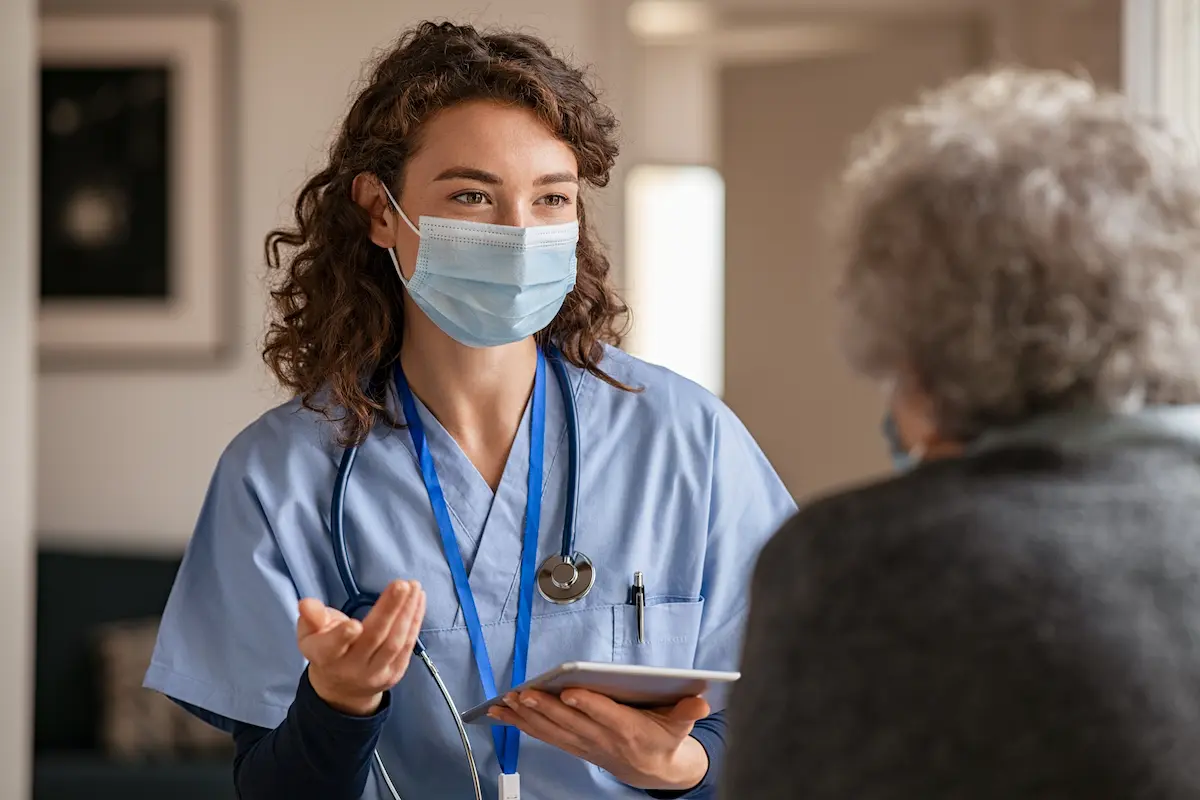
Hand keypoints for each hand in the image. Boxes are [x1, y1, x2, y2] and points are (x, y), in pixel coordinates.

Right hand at [297, 579, 425, 716]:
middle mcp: (351, 669)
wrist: (342, 688)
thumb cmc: (326, 649)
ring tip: (413, 587)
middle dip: (389, 610)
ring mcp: (375, 673)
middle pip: (373, 638)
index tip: (355, 624)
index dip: (342, 637)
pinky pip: (407, 645)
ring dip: (407, 612)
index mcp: (325, 657)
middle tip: (401, 585)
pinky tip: (418, 600)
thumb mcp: (310, 634)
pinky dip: (415, 621)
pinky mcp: (395, 673)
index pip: (332, 648)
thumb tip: (305, 603)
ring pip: (394, 642)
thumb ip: (311, 617)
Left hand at [488, 689, 710, 790]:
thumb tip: (701, 701)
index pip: (605, 715)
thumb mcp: (682, 724)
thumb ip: (688, 711)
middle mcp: (602, 738)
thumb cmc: (664, 738)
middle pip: (571, 722)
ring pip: (552, 730)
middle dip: (545, 708)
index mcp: (628, 729)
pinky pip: (545, 735)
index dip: (588, 704)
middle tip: (524, 693)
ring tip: (506, 703)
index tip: (570, 691)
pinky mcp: (574, 745)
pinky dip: (523, 725)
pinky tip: (505, 714)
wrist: (654, 770)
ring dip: (527, 717)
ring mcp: (585, 744)